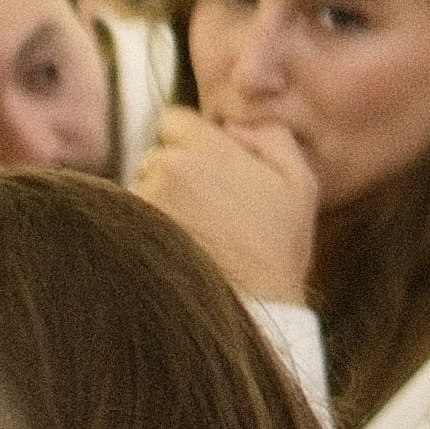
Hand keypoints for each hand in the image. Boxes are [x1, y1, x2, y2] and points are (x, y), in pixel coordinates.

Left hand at [139, 108, 323, 305]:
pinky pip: (131, 220)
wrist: (251, 308)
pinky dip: (147, 231)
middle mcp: (166, 167)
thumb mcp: (300, 184)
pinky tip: (176, 251)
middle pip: (155, 155)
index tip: (207, 167)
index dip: (190, 140)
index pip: (173, 120)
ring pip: (140, 189)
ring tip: (193, 235)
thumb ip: (273, 136)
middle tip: (206, 208)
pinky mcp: (129, 233)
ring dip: (159, 203)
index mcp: (207, 147)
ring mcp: (143, 201)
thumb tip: (236, 124)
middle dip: (174, 173)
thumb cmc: (277, 248)